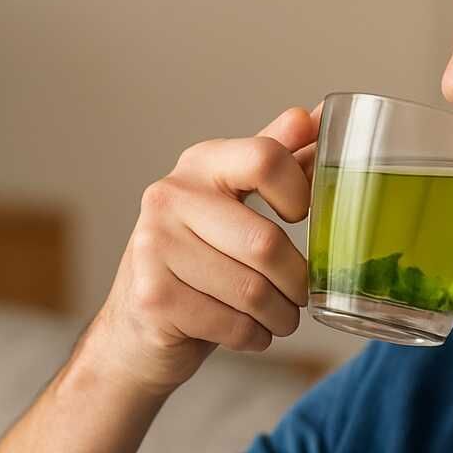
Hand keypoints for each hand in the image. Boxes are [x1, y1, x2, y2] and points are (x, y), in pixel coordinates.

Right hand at [74, 100, 323, 395]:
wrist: (137, 330)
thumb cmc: (200, 260)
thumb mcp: (234, 201)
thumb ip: (275, 157)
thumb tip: (315, 116)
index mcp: (199, 163)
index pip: (266, 158)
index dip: (301, 192)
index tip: (302, 217)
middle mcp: (168, 196)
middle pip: (265, 241)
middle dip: (298, 280)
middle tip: (302, 294)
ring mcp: (153, 247)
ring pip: (252, 290)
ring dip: (280, 316)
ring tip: (279, 317)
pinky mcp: (152, 297)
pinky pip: (232, 324)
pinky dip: (254, 337)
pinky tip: (249, 332)